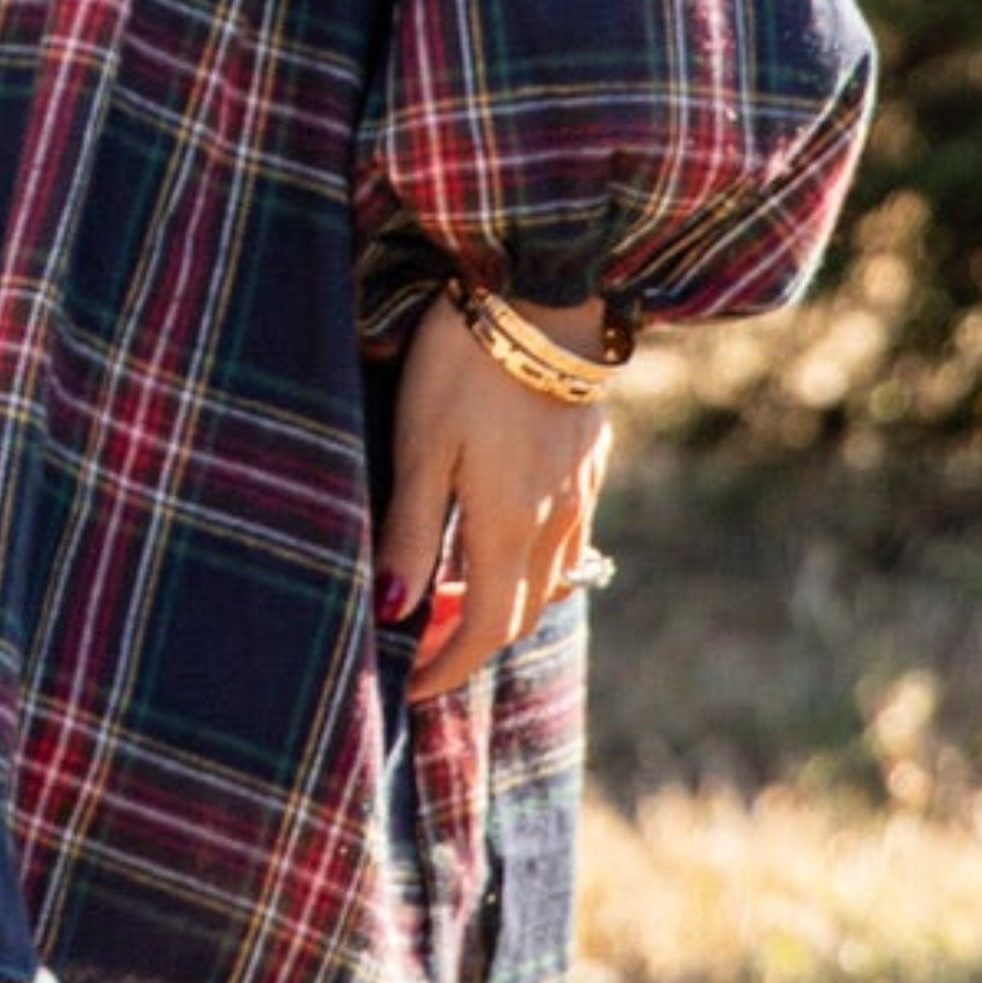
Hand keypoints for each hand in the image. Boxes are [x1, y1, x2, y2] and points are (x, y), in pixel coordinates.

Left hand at [378, 292, 613, 707]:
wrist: (542, 295)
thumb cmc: (466, 367)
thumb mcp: (422, 446)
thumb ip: (409, 531)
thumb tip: (392, 611)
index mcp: (510, 527)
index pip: (487, 628)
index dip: (450, 667)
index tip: (412, 686)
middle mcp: (556, 520)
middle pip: (522, 609)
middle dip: (475, 639)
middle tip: (426, 645)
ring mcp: (580, 486)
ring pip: (550, 573)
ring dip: (508, 597)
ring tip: (459, 593)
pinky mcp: (589, 453)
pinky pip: (568, 530)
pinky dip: (534, 554)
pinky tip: (507, 529)